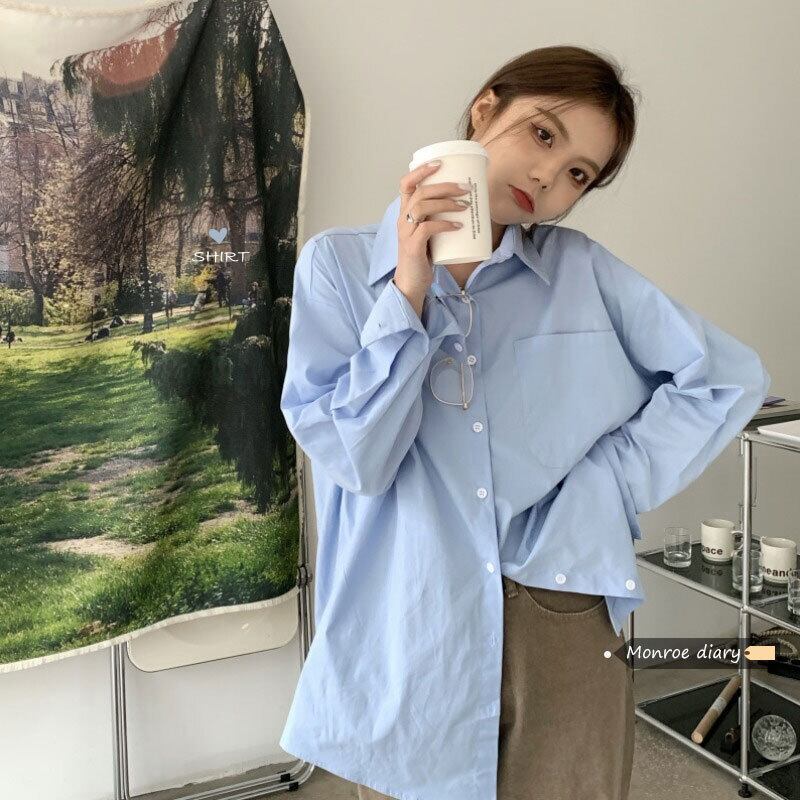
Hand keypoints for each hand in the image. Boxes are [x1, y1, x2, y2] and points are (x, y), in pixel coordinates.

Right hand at [394, 161, 470, 297]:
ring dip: (446, 203)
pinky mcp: (412, 246)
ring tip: (464, 206)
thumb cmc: (423, 257)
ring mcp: (406, 233)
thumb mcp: (429, 232)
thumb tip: (465, 204)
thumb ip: (438, 218)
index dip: (421, 171)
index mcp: (405, 213)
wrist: (412, 283)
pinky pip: (427, 228)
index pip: (406, 184)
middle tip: (465, 188)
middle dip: (445, 186)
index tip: (440, 164)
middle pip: (420, 192)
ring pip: (422, 206)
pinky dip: (444, 224)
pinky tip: (458, 226)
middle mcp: (402, 220)